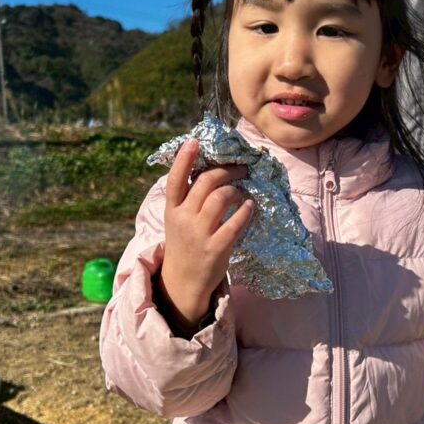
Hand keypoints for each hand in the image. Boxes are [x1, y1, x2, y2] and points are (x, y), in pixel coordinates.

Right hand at [159, 139, 253, 329]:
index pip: (175, 179)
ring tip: (243, 190)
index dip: (184, 159)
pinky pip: (235, 223)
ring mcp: (199, 234)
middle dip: (227, 170)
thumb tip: (212, 171)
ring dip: (237, 189)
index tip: (195, 141)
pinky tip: (251, 206)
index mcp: (172, 209)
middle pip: (206, 182)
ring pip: (221, 198)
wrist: (182, 282)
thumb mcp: (178, 220)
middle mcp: (183, 219)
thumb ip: (189, 198)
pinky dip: (246, 210)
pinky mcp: (216, 248)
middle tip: (241, 168)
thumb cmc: (185, 244)